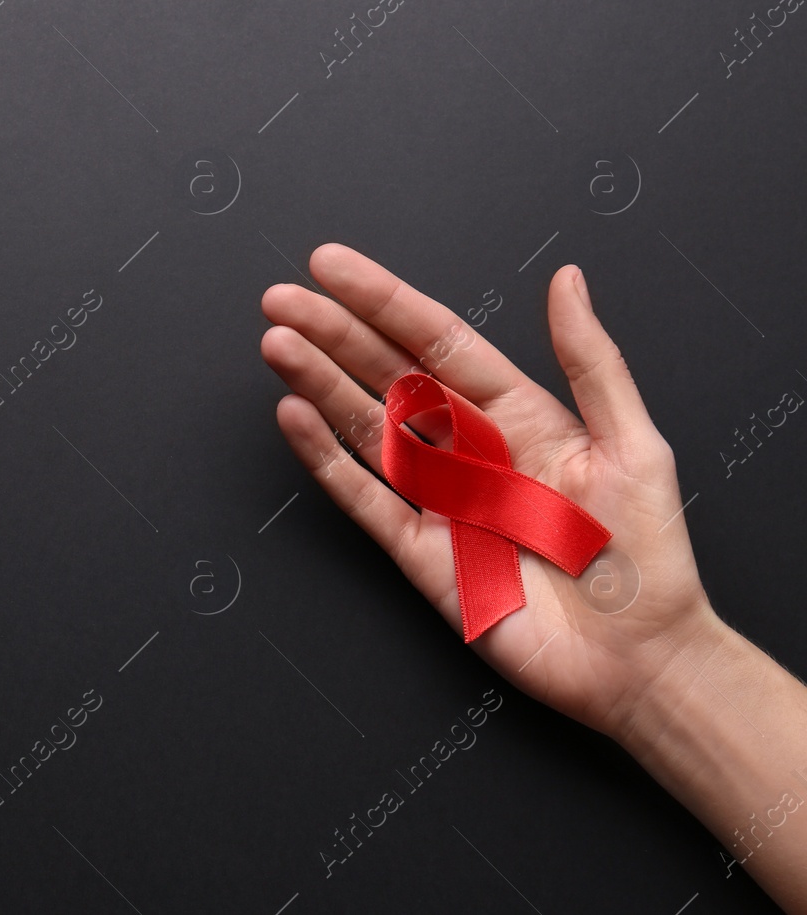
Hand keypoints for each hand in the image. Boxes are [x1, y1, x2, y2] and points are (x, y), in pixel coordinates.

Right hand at [259, 243, 721, 741]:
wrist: (640, 661)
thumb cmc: (650, 558)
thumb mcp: (635, 444)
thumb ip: (592, 361)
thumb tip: (566, 279)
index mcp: (520, 415)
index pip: (437, 341)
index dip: (382, 301)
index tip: (331, 266)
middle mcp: (470, 450)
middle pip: (387, 376)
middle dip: (332, 334)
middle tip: (280, 299)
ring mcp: (439, 500)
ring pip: (366, 428)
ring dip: (318, 384)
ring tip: (277, 345)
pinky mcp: (420, 553)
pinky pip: (364, 498)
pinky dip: (326, 459)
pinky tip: (294, 417)